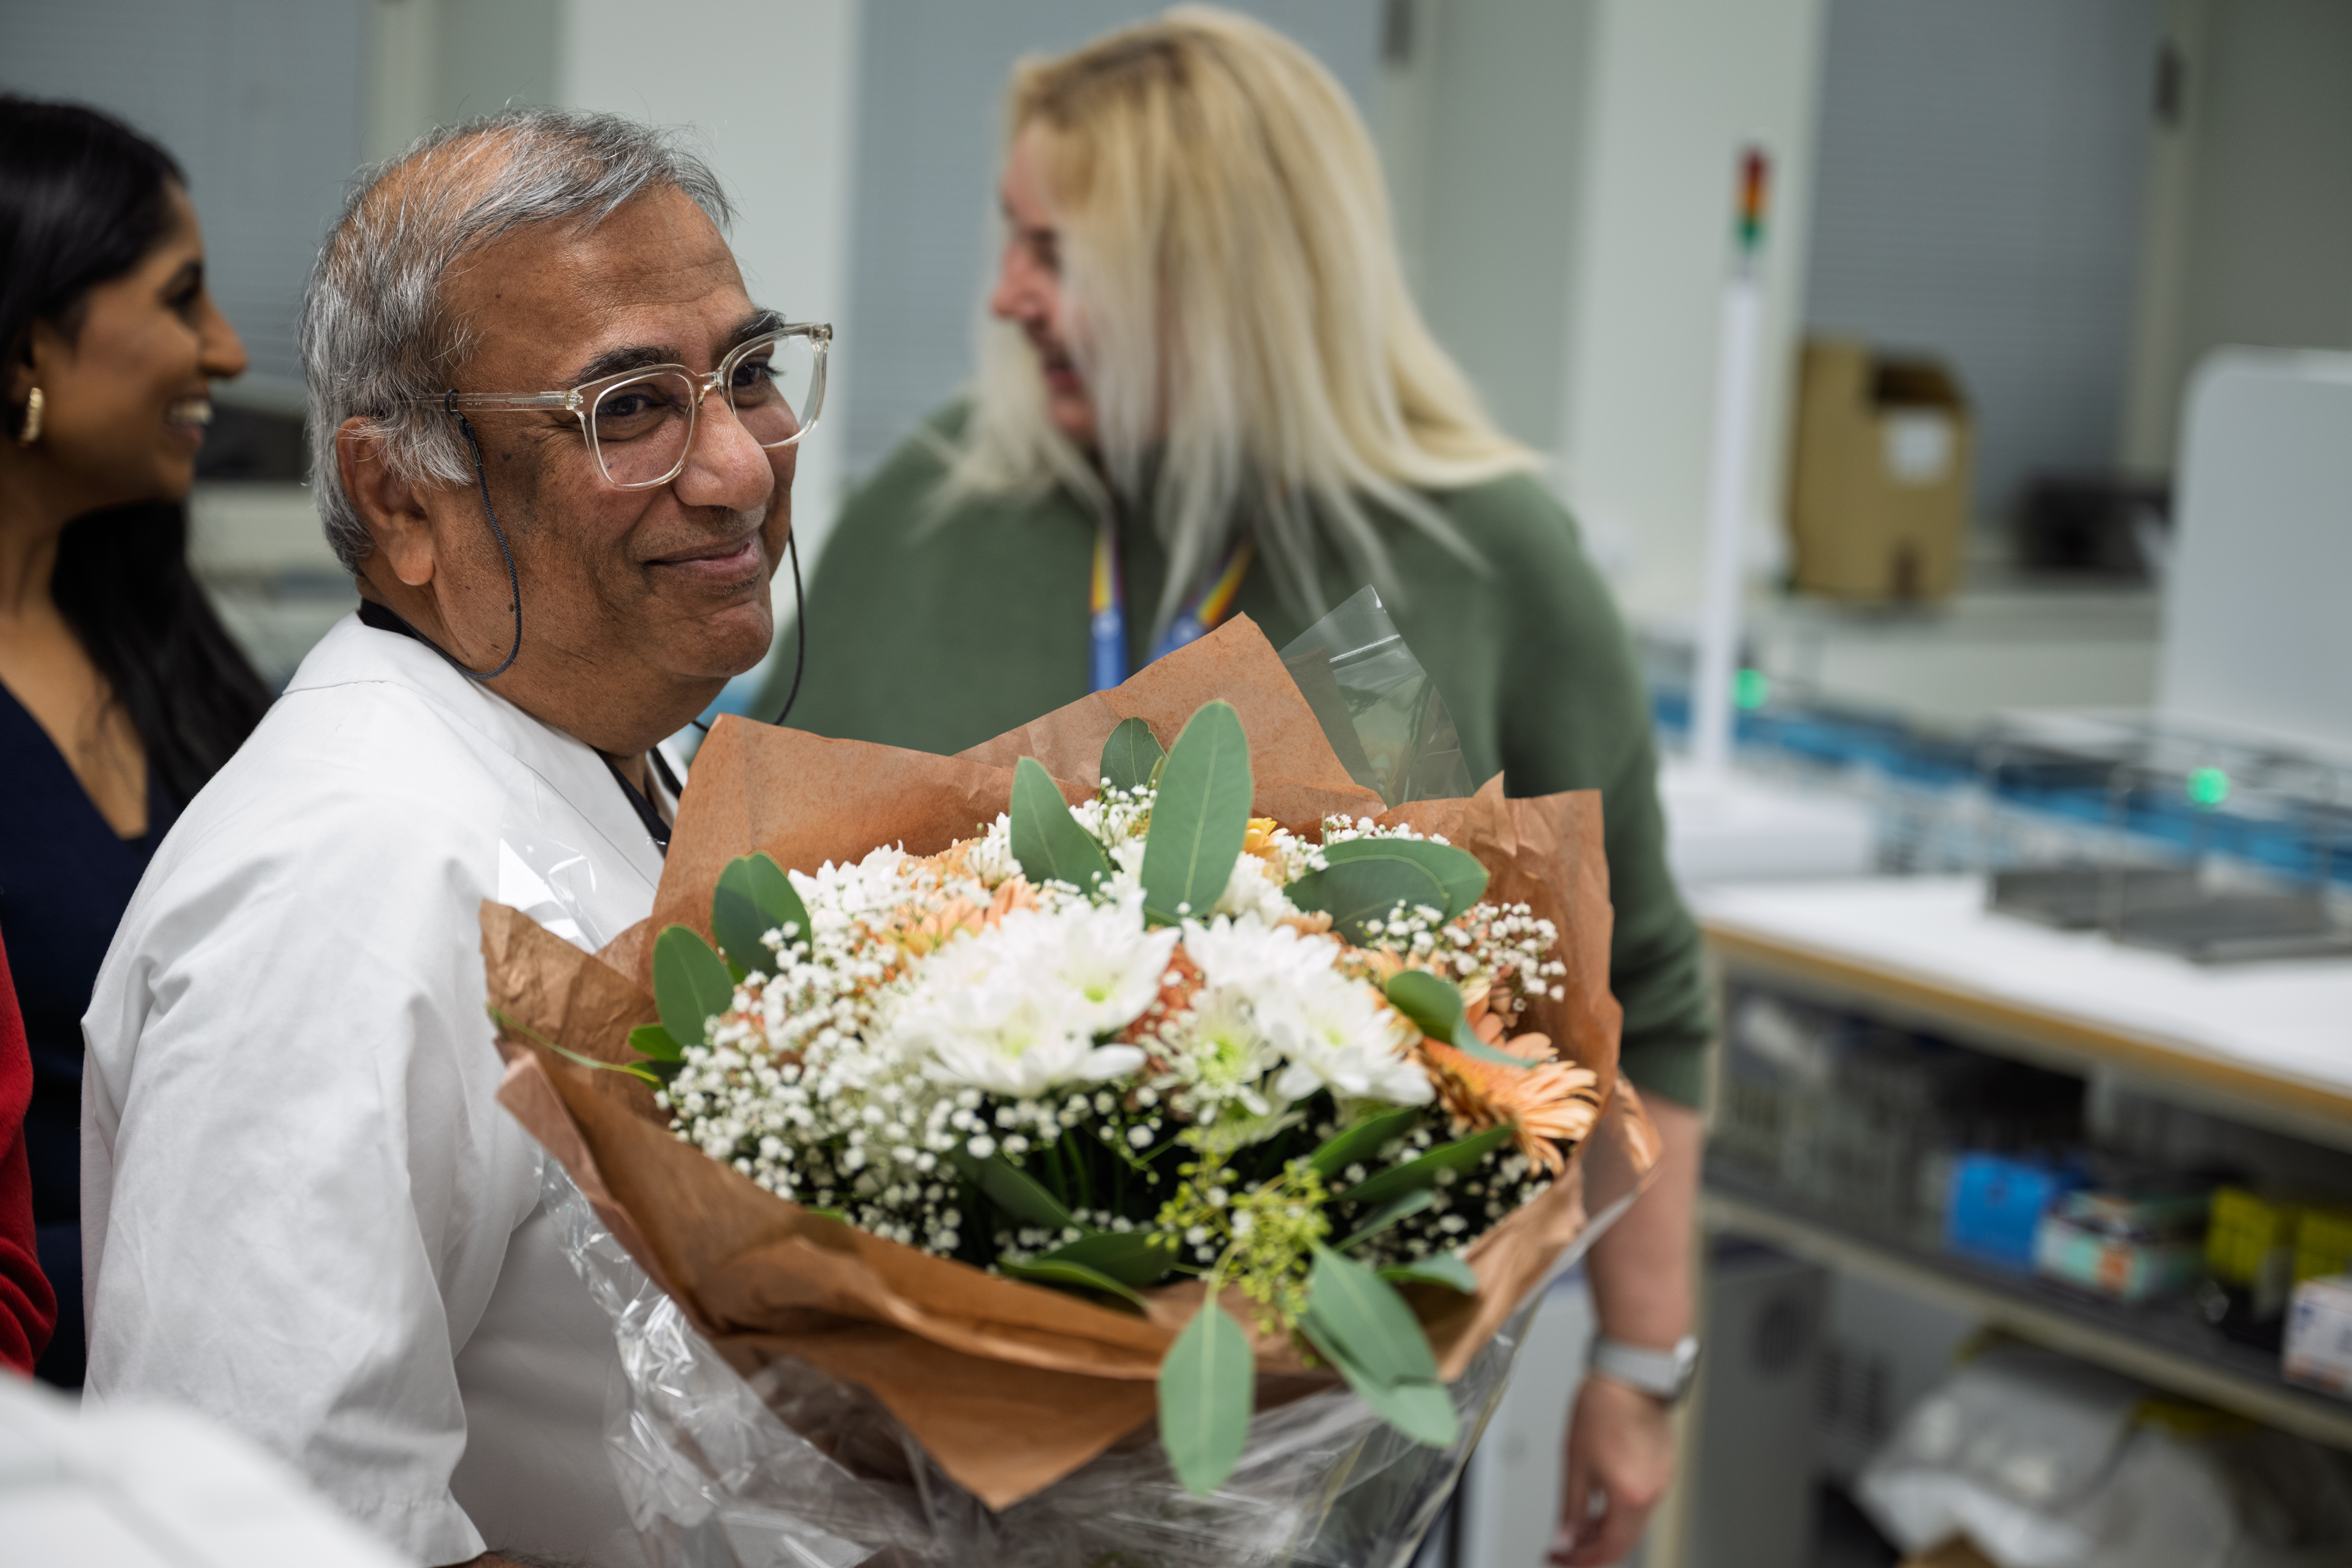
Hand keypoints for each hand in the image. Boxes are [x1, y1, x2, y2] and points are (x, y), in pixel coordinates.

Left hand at [1549, 1373, 1677, 1565]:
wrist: (1631, 1375)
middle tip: (1563, 1549)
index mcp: (1631, 1497)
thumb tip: (1564, 1539)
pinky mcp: (1663, 1470)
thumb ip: (1571, 1508)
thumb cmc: (1603, 1408)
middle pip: (1623, 1542)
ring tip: (1576, 1527)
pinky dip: (1619, 1513)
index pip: (1608, 1549)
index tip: (1559, 1560)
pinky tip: (1598, 1507)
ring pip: (1632, 1525)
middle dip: (1591, 1550)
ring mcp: (1661, 1482)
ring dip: (1605, 1532)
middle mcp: (1652, 1494)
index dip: (1581, 1561)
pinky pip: (1640, 1504)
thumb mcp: (1575, 1463)